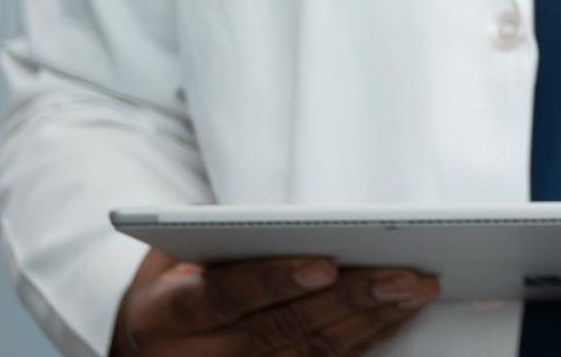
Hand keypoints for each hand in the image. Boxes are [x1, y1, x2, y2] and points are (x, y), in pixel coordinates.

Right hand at [110, 249, 433, 356]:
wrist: (143, 351)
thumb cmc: (170, 287)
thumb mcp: (169, 254)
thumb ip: (214, 234)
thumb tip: (278, 217)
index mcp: (167, 313)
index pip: (224, 295)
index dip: (275, 280)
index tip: (325, 264)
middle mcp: (199, 356)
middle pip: (282, 328)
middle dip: (349, 300)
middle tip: (404, 274)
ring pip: (310, 353)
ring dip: (371, 321)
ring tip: (417, 289)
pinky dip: (366, 340)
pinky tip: (399, 315)